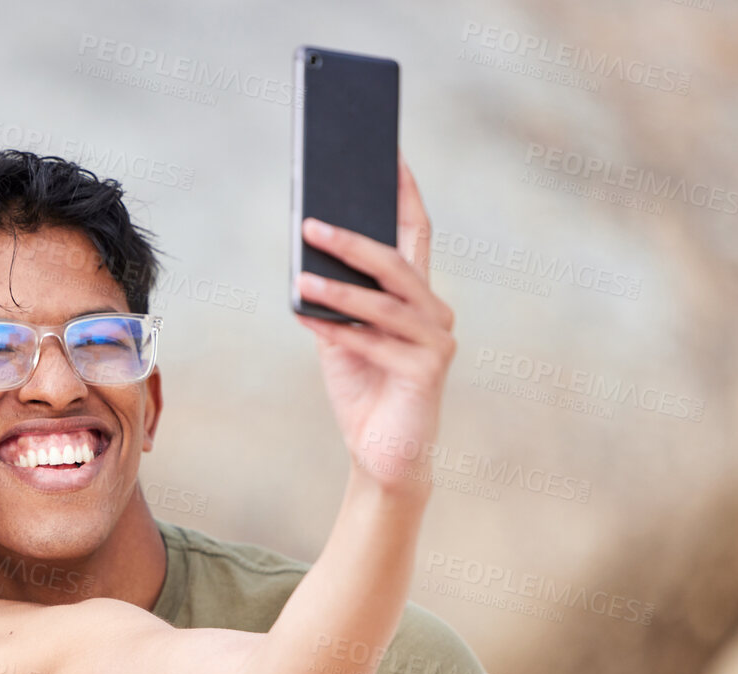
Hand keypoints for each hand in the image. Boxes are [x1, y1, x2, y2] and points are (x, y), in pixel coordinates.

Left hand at [296, 154, 455, 499]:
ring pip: (384, 302)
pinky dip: (340, 331)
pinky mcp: (428, 371)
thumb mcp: (340, 339)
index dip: (404, 194)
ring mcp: (436, 341)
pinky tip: (308, 319)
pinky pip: (377, 342)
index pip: (416, 234)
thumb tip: (304, 266)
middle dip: (352, 240)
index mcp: (418, 296)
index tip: (389, 155)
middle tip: (310, 222)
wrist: (383, 455)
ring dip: (338, 288)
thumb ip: (331, 303)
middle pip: (396, 262)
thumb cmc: (364, 391)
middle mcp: (435, 312)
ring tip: (301, 278)